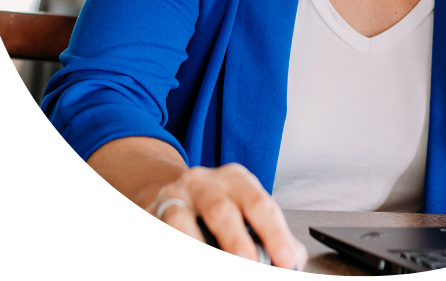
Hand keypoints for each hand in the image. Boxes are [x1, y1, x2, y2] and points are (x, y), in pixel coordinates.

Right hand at [144, 163, 306, 268]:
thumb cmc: (216, 209)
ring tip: (215, 265)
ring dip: (197, 246)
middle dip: (236, 243)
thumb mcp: (244, 209)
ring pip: (180, 221)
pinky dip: (177, 241)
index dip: (274, 234)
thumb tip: (294, 260)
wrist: (168, 192)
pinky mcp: (150, 213)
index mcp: (235, 180)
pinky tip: (190, 248)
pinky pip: (160, 226)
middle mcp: (203, 183)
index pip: (259, 204)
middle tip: (250, 264)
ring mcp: (172, 198)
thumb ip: (270, 234)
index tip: (287, 261)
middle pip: (221, 210)